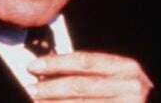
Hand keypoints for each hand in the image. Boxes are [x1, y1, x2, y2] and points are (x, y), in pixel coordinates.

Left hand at [27, 51, 151, 101]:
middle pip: (80, 85)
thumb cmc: (128, 95)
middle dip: (50, 87)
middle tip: (30, 89)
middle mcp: (130, 86)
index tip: (33, 66)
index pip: (85, 61)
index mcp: (126, 68)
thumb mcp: (116, 78)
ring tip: (35, 101)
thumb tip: (48, 71)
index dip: (56, 63)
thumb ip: (90, 72)